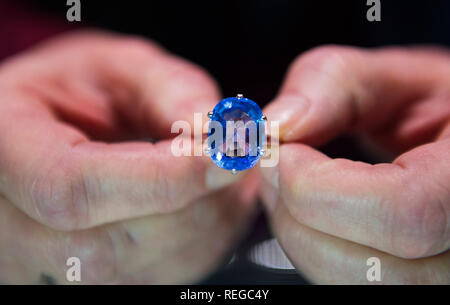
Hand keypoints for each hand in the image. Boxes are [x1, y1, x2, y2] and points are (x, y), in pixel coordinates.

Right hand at [0, 31, 256, 283]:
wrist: (53, 128)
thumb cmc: (77, 92)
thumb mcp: (115, 66)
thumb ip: (166, 87)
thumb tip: (212, 128)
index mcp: (4, 149)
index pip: (74, 188)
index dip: (162, 178)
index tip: (224, 155)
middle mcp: (13, 225)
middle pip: (114, 245)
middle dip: (197, 203)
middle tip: (239, 160)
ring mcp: (46, 263)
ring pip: (143, 271)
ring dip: (208, 225)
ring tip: (227, 177)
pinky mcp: (87, 278)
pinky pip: (157, 278)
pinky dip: (202, 244)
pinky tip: (210, 203)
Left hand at [260, 46, 449, 283]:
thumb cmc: (438, 109)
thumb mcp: (397, 77)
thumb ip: (336, 84)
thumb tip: (278, 124)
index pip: (400, 213)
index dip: (318, 186)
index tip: (280, 152)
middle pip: (368, 264)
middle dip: (295, 213)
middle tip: (273, 166)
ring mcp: (440, 272)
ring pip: (349, 281)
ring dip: (297, 232)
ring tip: (288, 184)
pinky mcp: (409, 276)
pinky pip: (347, 280)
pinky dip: (311, 246)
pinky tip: (308, 210)